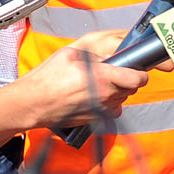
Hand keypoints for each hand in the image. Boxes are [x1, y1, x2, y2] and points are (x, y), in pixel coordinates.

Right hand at [16, 32, 147, 131]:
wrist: (33, 103)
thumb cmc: (47, 79)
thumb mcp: (71, 54)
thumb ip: (96, 54)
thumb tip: (109, 57)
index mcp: (103, 77)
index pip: (138, 79)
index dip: (140, 73)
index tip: (137, 69)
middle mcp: (105, 96)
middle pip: (131, 88)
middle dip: (126, 79)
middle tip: (111, 72)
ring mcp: (101, 110)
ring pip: (121, 98)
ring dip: (116, 90)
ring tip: (98, 83)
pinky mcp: (96, 119)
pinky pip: (111, 109)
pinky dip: (108, 102)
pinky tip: (95, 96)